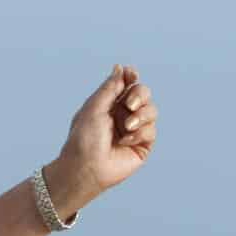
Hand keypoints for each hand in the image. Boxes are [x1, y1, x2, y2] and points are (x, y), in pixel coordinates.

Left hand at [47, 65, 155, 211]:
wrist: (86, 168)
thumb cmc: (84, 138)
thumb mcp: (95, 107)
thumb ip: (110, 87)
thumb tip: (120, 68)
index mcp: (109, 103)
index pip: (127, 83)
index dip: (132, 77)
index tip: (131, 74)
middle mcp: (123, 114)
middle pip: (143, 93)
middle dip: (139, 95)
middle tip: (129, 104)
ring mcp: (134, 129)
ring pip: (151, 110)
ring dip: (141, 115)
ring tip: (127, 126)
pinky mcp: (142, 145)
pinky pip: (151, 130)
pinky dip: (139, 133)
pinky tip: (125, 141)